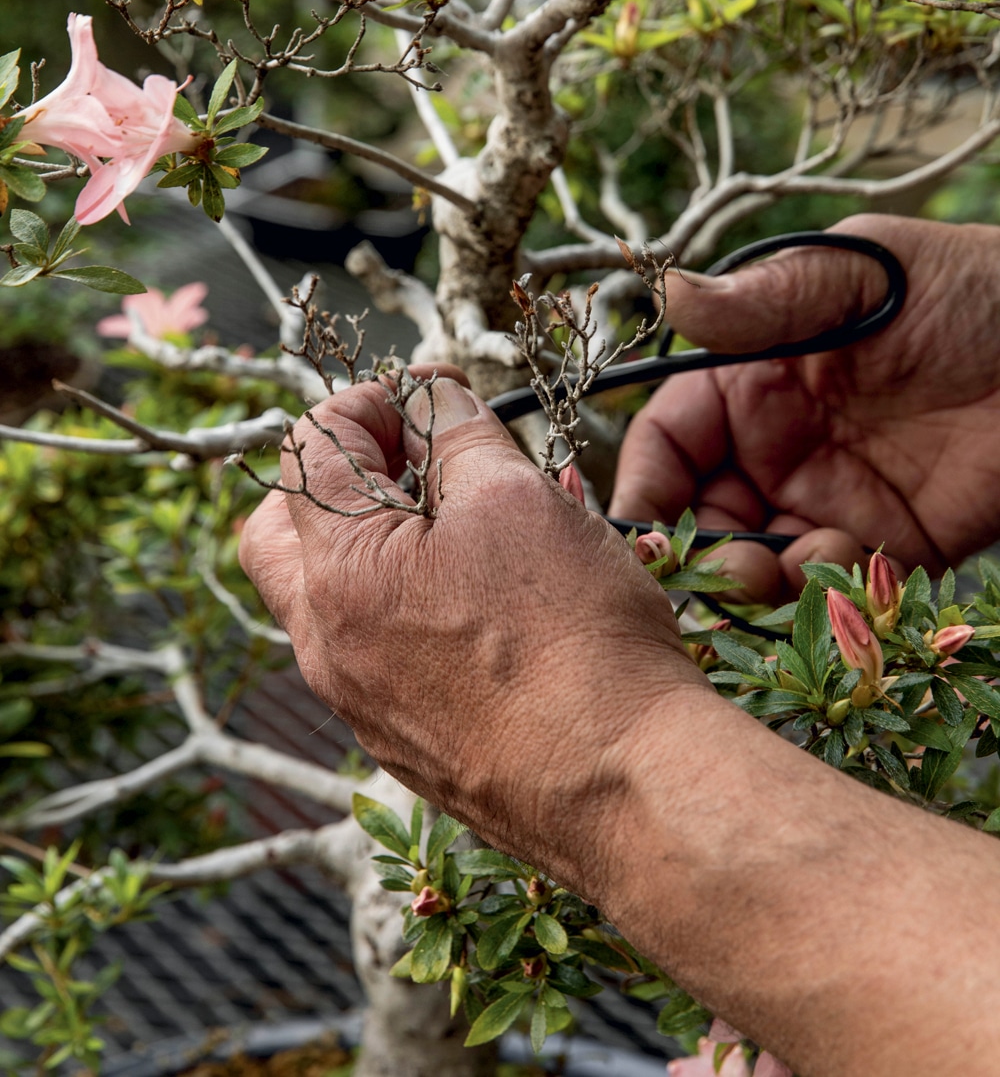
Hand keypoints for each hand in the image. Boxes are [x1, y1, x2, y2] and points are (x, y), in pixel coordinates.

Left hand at [239, 373, 703, 893]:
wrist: (624, 786)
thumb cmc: (573, 636)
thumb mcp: (516, 499)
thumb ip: (456, 435)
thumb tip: (430, 398)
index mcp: (339, 572)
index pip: (307, 450)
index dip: (364, 403)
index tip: (422, 397)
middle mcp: (327, 645)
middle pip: (280, 534)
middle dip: (333, 480)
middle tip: (407, 461)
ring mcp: (360, 703)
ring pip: (334, 598)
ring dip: (381, 543)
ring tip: (470, 524)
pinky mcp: (404, 743)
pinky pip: (379, 654)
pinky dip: (412, 607)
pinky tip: (492, 599)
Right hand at [610, 215, 999, 599]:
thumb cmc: (970, 289)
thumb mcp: (860, 274)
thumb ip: (764, 301)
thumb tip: (672, 296)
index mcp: (754, 381)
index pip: (668, 443)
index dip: (643, 487)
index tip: (639, 531)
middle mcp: (779, 448)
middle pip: (699, 517)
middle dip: (691, 553)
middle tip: (719, 567)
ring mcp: (832, 500)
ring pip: (756, 566)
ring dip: (752, 582)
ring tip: (781, 566)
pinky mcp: (890, 547)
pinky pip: (832, 589)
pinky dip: (820, 593)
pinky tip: (846, 558)